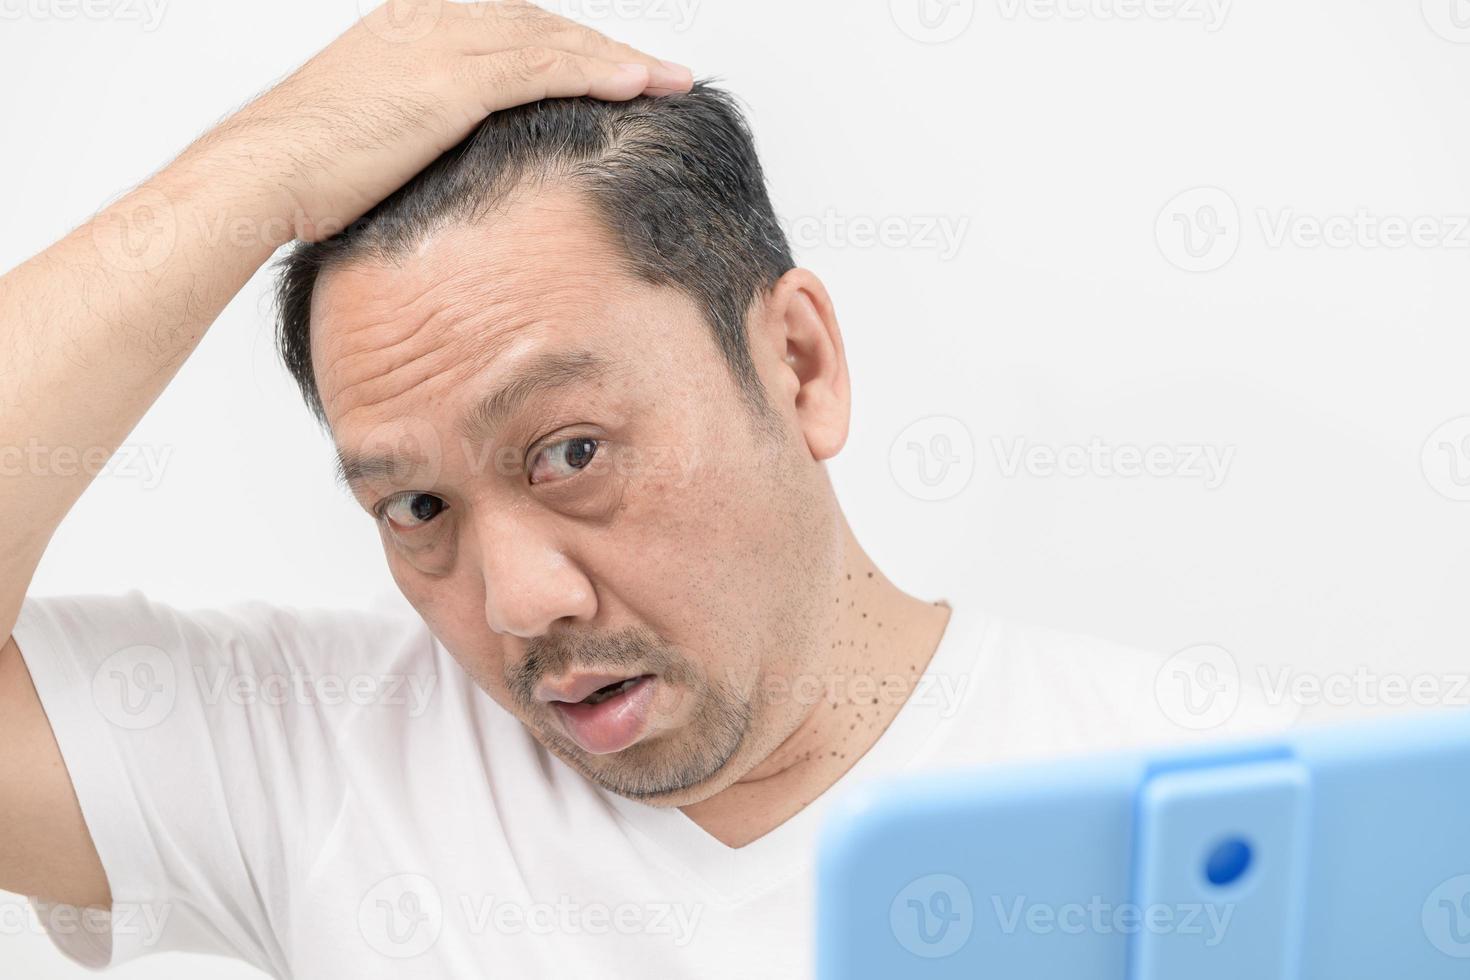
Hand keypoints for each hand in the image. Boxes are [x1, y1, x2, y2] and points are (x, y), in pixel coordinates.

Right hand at [188, 0, 691, 239]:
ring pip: (554, 41)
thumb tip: (449, 171)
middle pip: (541, 25)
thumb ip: (419, 135)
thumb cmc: (305, 173)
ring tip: (669, 80)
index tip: (609, 70)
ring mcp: (443, 44)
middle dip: (602, 48)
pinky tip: (638, 86)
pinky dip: (598, 74)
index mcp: (410, 26)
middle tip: (656, 72)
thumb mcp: (372, 140)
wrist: (264, 173)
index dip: (567, 48)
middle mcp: (431, 20)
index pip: (511, 28)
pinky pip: (545, 69)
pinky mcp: (455, 81)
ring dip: (618, 60)